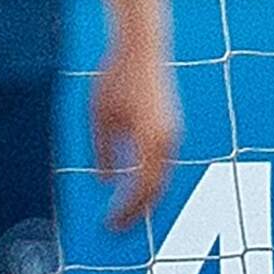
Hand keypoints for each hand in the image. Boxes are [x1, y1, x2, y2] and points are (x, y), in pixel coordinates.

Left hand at [88, 23, 181, 231]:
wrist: (143, 45)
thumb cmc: (117, 76)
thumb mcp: (100, 116)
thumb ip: (104, 152)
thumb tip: (106, 183)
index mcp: (150, 140)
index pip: (141, 189)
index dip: (126, 210)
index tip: (110, 225)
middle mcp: (168, 141)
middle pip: (156, 189)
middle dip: (137, 211)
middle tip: (117, 228)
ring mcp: (173, 134)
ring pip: (162, 178)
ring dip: (146, 197)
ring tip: (126, 212)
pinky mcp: (171, 127)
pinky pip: (163, 164)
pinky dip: (150, 180)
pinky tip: (134, 185)